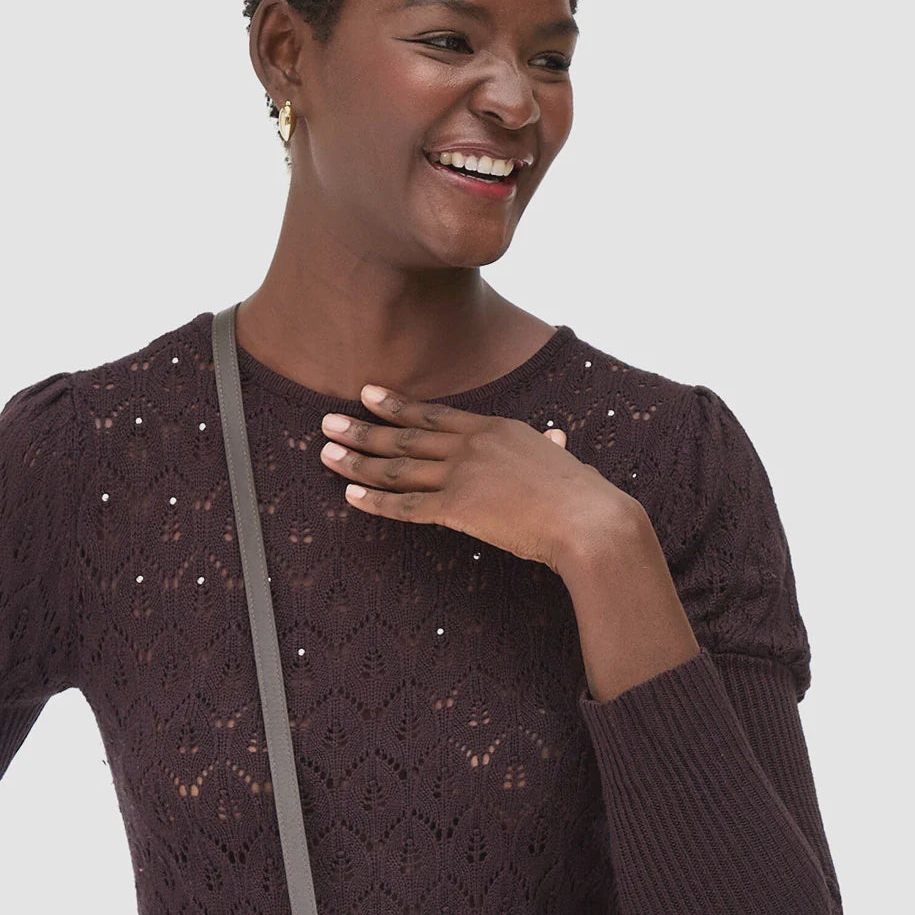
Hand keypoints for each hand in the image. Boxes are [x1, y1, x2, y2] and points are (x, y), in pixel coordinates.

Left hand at [318, 384, 639, 570]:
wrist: (588, 520)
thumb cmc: (582, 495)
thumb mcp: (561, 462)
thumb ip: (549, 449)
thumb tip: (555, 439)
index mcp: (495, 429)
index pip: (435, 415)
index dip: (398, 405)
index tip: (368, 394)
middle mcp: (472, 445)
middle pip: (405, 436)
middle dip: (362, 429)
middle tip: (327, 422)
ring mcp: (463, 475)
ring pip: (397, 467)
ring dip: (358, 461)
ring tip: (326, 454)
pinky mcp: (458, 508)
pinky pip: (406, 505)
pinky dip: (375, 501)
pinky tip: (350, 496)